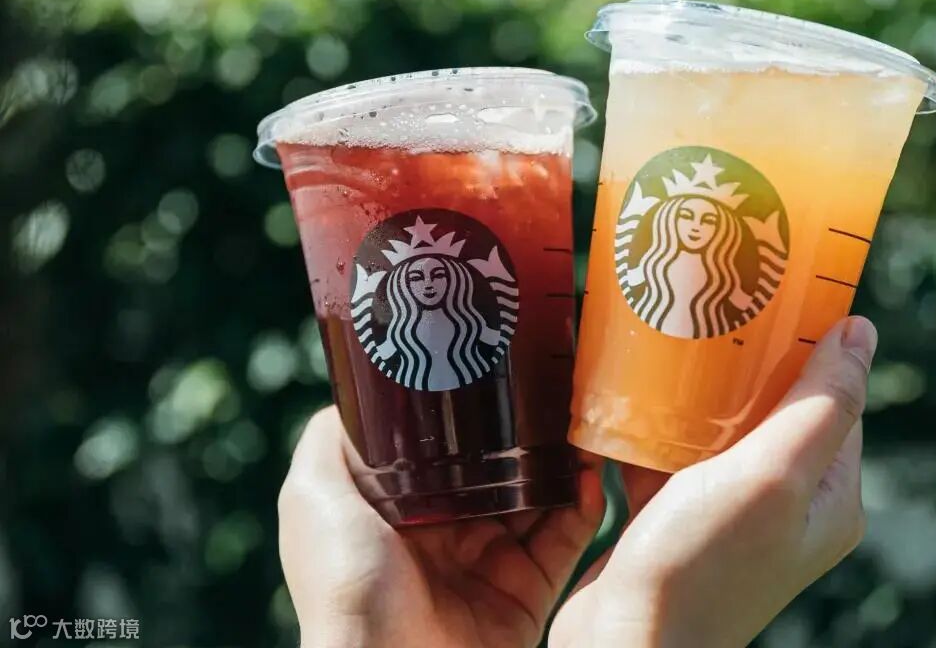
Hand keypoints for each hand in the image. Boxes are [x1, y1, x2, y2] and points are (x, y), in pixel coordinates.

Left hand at [278, 409, 603, 647]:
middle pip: (499, 470)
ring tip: (583, 424)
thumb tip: (355, 393)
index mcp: (401, 511)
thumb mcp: (313, 498)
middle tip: (556, 391)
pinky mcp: (527, 594)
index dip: (473, 414)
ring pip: (539, 499)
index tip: (500, 371)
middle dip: (529, 434)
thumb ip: (327, 444)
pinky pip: (564, 542)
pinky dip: (584, 507)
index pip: (447, 450)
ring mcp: (490, 564)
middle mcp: (448, 534)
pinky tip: (591, 473)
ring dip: (565, 462)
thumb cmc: (345, 584)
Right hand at [550, 316, 876, 647]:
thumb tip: (861, 330)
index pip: (834, 400)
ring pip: (718, 431)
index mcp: (827, 497)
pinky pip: (671, 457)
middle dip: (743, 362)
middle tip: (707, 310)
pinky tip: (625, 396)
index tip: (770, 295)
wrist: (624, 642)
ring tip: (663, 341)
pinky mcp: (675, 519)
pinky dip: (652, 428)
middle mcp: (785, 506)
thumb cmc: (701, 564)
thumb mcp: (773, 475)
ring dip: (693, 393)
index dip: (808, 346)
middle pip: (773, 409)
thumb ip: (822, 403)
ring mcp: (729, 514)